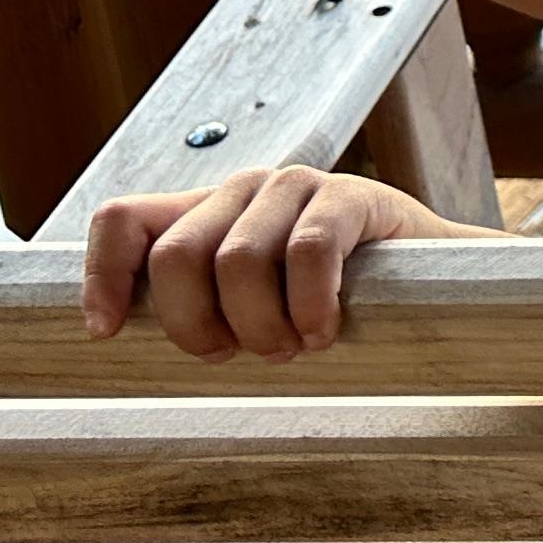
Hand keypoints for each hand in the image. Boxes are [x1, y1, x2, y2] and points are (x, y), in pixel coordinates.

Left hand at [81, 167, 452, 356]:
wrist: (440, 279)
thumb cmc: (335, 302)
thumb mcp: (254, 303)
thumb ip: (199, 304)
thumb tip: (118, 341)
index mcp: (207, 214)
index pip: (122, 220)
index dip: (103, 277)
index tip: (107, 334)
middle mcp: (243, 189)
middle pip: (175, 256)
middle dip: (197, 325)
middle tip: (238, 355)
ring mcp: (297, 187)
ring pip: (237, 262)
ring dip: (261, 326)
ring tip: (293, 347)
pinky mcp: (351, 196)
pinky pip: (308, 252)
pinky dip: (310, 307)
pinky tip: (326, 329)